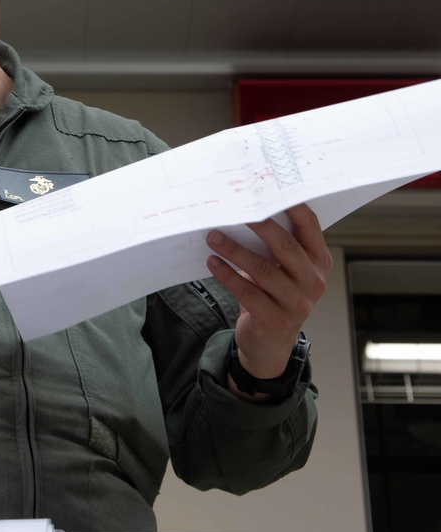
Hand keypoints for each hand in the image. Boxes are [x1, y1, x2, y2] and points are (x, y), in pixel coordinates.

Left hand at [205, 204, 332, 382]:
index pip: (309, 226)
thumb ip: (276, 245)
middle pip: (285, 246)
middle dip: (258, 225)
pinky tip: (212, 263)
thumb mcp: (283, 270)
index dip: (291, 205)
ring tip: (213, 237)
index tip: (267, 188)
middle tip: (234, 210)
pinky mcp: (276, 319)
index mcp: (319, 261)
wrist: (271, 343)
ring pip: (262, 270)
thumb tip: (245, 210)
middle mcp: (313, 281)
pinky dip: (227, 275)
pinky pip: (248, 292)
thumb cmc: (274, 295)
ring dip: (234, 250)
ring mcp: (297, 302)